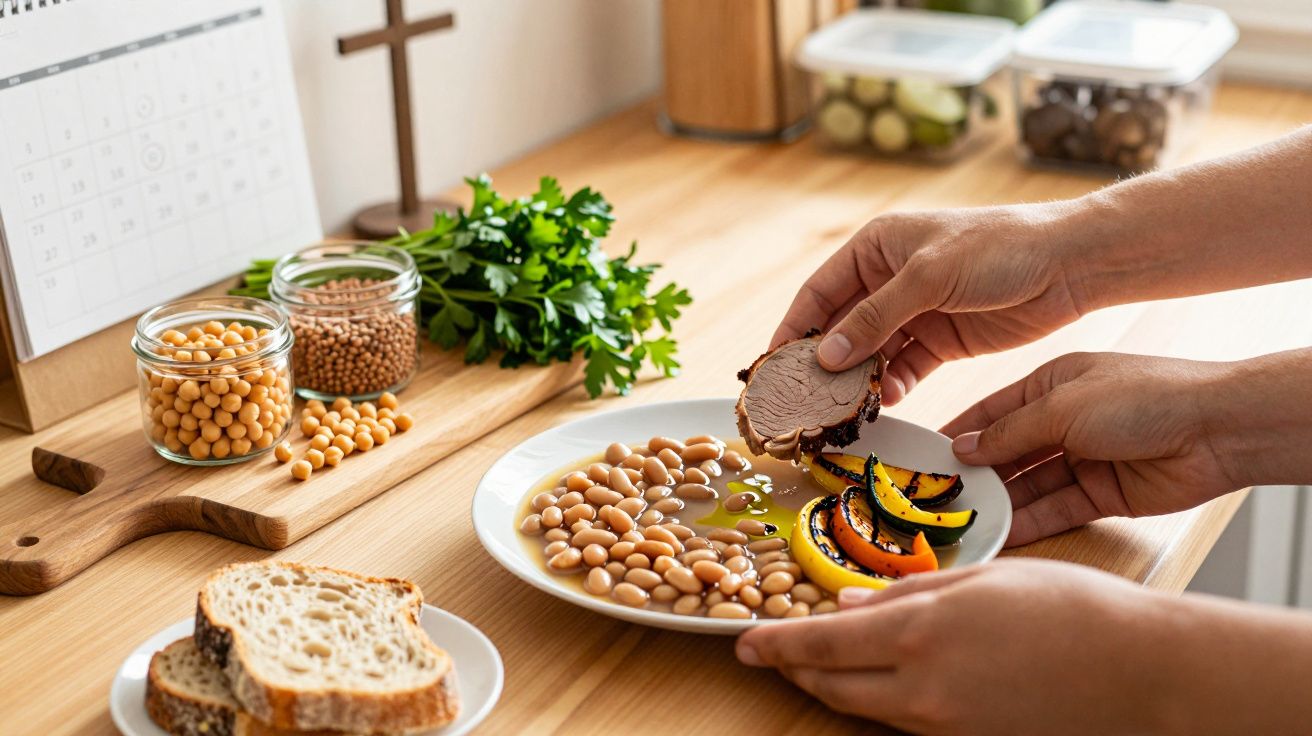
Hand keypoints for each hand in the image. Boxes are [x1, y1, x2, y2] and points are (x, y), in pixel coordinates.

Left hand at [736, 559, 1182, 734]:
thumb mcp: (982, 581)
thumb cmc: (1071, 611)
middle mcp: (920, 693)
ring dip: (833, 685)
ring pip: (863, 708)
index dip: (775, 644)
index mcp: (918, 638)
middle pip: (831, 686)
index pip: (819, 646)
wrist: (1144, 676)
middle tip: (772, 650)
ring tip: (817, 661)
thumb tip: (849, 606)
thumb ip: (907, 596)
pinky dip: (878, 700)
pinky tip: (883, 677)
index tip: (744, 641)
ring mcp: (943, 727)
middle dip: (795, 668)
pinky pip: (903, 724)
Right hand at [772, 204, 1088, 404]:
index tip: (773, 364)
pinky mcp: (941, 340)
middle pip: (841, 325)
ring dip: (856, 379)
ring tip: (839, 410)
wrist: (1070, 264)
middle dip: (822, 361)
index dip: (794, 327)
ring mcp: (915, 311)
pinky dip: (892, 385)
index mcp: (877, 246)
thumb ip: (875, 316)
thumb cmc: (998, 249)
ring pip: (871, 352)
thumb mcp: (929, 277)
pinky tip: (884, 404)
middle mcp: (889, 278)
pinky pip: (903, 367)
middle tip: (802, 398)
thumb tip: (824, 354)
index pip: (820, 291)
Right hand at [942, 352, 1234, 546]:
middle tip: (934, 498)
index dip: (957, 433)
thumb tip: (963, 449)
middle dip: (974, 475)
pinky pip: (1055, 510)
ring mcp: (1082, 459)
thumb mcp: (1061, 405)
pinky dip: (1029, 522)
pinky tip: (999, 534)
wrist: (1215, 429)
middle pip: (1007, 452)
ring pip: (1029, 485)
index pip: (991, 412)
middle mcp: (1063, 421)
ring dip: (998, 502)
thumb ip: (1010, 432)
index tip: (922, 456)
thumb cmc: (1140, 396)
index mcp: (1050, 384)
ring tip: (960, 523)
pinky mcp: (1101, 495)